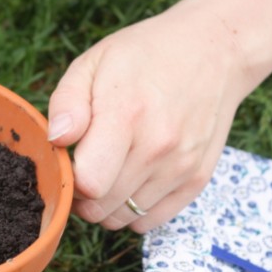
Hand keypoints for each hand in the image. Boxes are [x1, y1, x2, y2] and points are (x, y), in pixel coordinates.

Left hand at [47, 3, 255, 232]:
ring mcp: (181, 167)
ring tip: (110, 169)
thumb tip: (56, 140)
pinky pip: (149, 221)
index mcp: (126, 115)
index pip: (89, 183)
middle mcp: (158, 148)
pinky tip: (132, 179)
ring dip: (106, 204)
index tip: (70, 160)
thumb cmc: (145, 55)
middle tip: (84, 166)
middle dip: (82, 195)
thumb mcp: (94, 62)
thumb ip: (67, 103)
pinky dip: (133, 210)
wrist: (215, 49)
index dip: (68, 179)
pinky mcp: (197, 180)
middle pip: (100, 208)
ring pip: (122, 220)